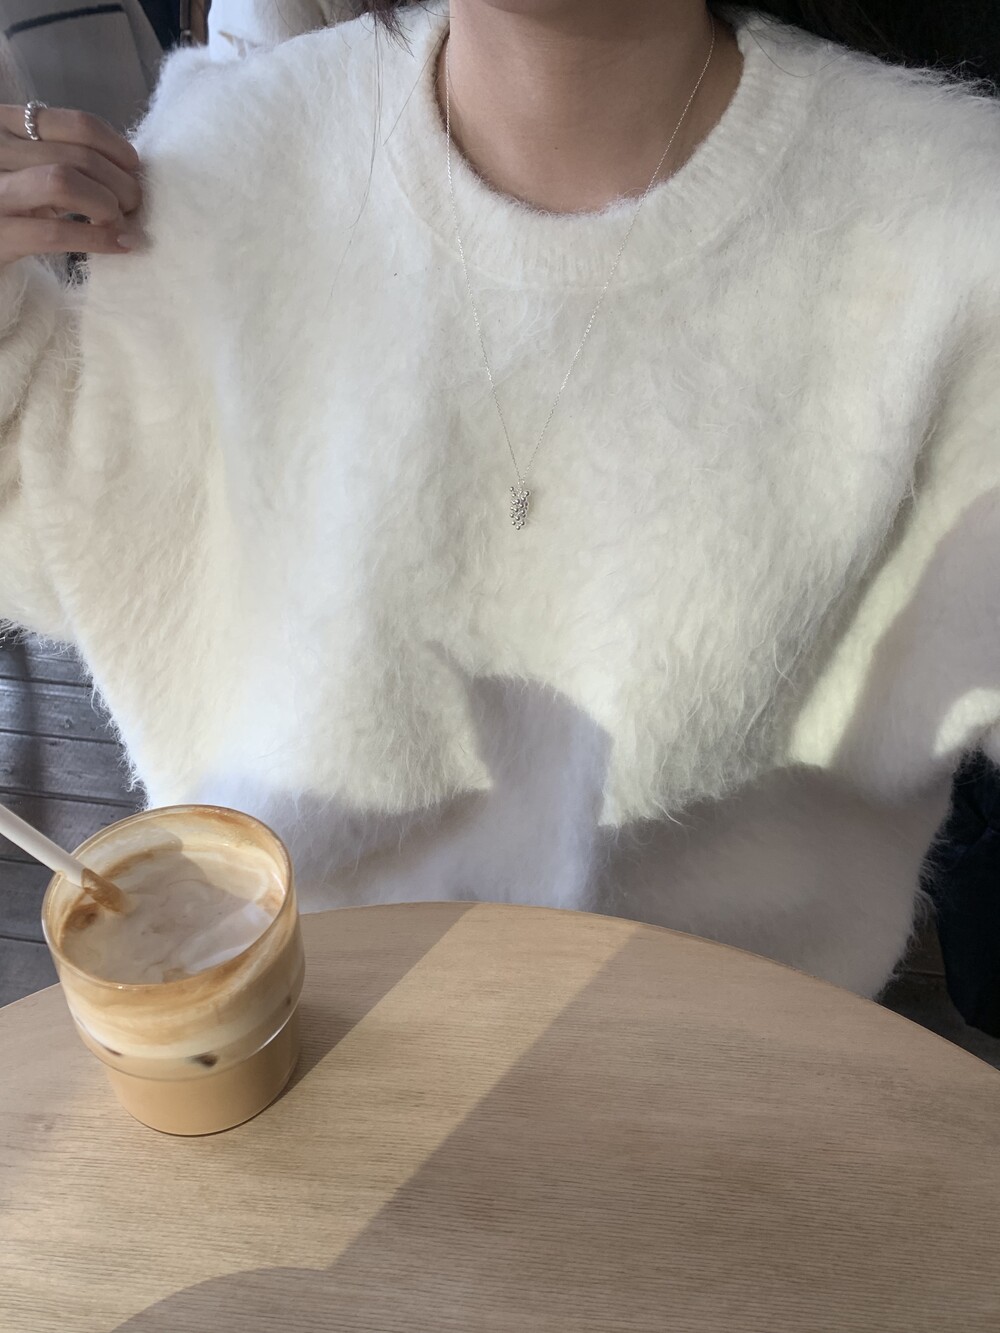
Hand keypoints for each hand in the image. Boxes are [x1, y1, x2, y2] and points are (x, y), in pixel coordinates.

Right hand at [0, 104, 142, 265]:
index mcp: (4, 125)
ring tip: (121, 224)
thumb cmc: (9, 208)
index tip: (132, 170)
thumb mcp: (29, 170)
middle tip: (132, 207)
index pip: (78, 125)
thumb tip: (127, 168)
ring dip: (108, 206)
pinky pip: (56, 232)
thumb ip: (62, 158)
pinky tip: (119, 245)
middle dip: (120, 183)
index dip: (117, 149)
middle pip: (81, 156)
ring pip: (65, 182)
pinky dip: (97, 239)